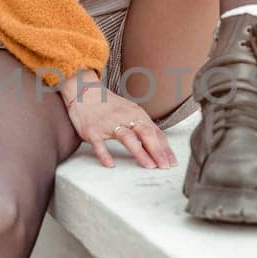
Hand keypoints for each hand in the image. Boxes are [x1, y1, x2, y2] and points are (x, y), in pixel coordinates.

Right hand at [59, 72, 177, 170]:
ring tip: (149, 165)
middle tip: (165, 166)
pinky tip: (110, 164)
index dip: (165, 148)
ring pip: (127, 138)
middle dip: (157, 151)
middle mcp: (125, 117)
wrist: (83, 92)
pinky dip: (104, 154)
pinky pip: (99, 144)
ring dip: (140, 152)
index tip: (172, 162)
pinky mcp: (92, 130)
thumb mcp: (130, 111)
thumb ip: (144, 127)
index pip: (155, 133)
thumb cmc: (109, 104)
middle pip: (145, 134)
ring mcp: (108, 124)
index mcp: (136, 114)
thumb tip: (161, 144)